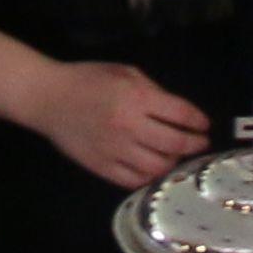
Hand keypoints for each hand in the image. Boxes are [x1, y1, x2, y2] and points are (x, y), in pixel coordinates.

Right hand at [19, 60, 216, 186]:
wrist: (47, 98)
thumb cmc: (88, 79)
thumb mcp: (124, 72)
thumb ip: (153, 91)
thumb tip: (178, 113)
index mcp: (136, 98)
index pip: (180, 114)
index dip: (198, 121)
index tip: (204, 125)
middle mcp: (129, 126)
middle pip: (175, 144)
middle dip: (194, 144)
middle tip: (200, 143)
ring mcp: (115, 151)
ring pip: (158, 167)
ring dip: (173, 163)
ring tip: (176, 156)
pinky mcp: (102, 167)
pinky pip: (134, 181)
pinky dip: (150, 177)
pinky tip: (154, 169)